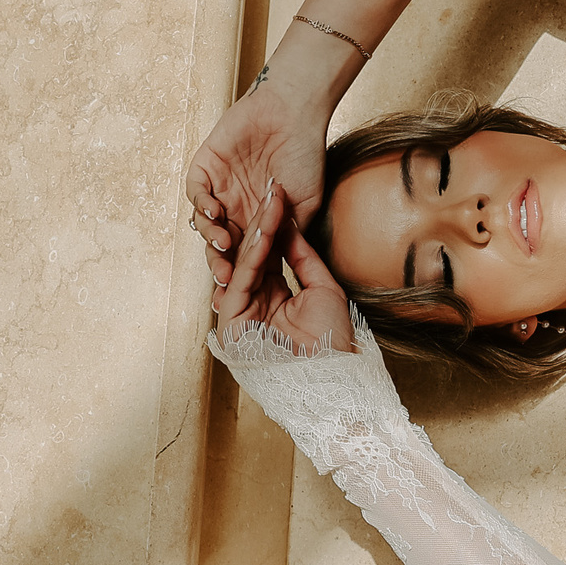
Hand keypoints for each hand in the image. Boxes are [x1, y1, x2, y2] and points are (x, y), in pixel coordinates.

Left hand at [186, 77, 329, 284]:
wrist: (295, 114)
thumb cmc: (306, 156)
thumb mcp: (305, 205)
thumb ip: (290, 235)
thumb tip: (281, 267)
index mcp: (258, 219)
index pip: (244, 252)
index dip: (242, 273)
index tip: (243, 293)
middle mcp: (236, 207)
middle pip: (220, 244)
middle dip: (221, 263)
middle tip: (226, 279)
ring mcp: (219, 187)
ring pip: (204, 222)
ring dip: (211, 237)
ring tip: (224, 243)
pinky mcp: (205, 167)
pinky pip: (195, 192)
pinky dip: (201, 205)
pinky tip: (215, 212)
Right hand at [215, 182, 355, 353]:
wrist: (331, 376)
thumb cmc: (333, 341)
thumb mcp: (323, 289)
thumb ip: (303, 257)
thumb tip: (291, 227)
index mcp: (274, 297)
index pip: (271, 255)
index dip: (277, 226)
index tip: (283, 196)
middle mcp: (255, 303)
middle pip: (255, 254)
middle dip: (265, 221)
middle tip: (273, 188)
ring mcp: (242, 311)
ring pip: (246, 261)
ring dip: (259, 229)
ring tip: (270, 200)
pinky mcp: (232, 320)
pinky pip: (242, 277)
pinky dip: (253, 252)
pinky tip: (264, 228)